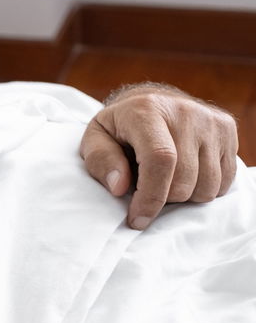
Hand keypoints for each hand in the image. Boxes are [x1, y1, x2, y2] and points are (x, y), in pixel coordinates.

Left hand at [80, 83, 238, 228]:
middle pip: (184, 180)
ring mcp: (210, 120)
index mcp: (146, 111)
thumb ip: (101, 161)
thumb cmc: (119, 128)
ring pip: (207, 186)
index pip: (160, 160)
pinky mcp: (228, 129)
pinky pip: (224, 181)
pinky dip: (203, 189)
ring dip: (184, 197)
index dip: (150, 197)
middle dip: (163, 200)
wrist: (152, 102)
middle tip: (146, 192)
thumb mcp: (95, 140)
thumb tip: (118, 187)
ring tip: (165, 181)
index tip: (137, 220)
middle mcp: (184, 112)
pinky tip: (186, 176)